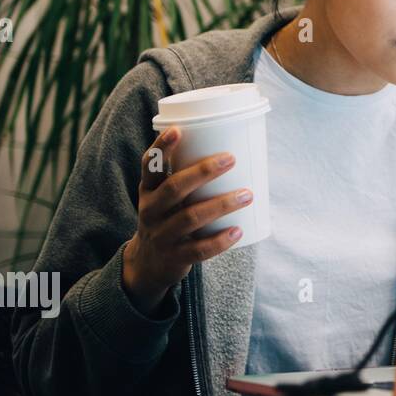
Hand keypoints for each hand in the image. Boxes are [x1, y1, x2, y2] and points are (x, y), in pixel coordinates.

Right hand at [121, 126, 251, 315]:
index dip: (161, 148)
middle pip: (174, 189)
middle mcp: (151, 211)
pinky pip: (199, 249)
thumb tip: (234, 145)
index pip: (150, 166)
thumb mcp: (165, 197)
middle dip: (203, 172)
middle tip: (231, 159)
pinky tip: (238, 230)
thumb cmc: (167, 218)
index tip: (178, 130)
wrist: (148, 264)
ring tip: (247, 194)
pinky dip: (220, 240)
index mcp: (148, 191)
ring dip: (221, 204)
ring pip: (190, 218)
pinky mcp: (175, 257)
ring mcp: (162, 235)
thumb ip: (187, 176)